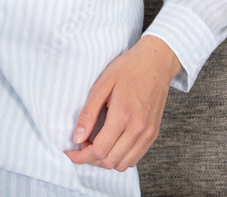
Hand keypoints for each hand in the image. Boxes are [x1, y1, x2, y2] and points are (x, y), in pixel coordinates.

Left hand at [65, 36, 181, 170]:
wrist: (156, 63)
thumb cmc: (127, 69)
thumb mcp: (101, 85)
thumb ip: (88, 113)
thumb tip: (77, 138)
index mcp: (123, 116)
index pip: (100, 150)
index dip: (81, 156)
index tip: (70, 152)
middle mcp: (138, 129)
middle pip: (110, 161)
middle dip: (90, 159)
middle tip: (80, 145)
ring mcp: (148, 134)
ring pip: (123, 164)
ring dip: (105, 160)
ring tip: (94, 144)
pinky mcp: (153, 134)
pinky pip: (135, 157)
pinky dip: (119, 157)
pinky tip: (110, 143)